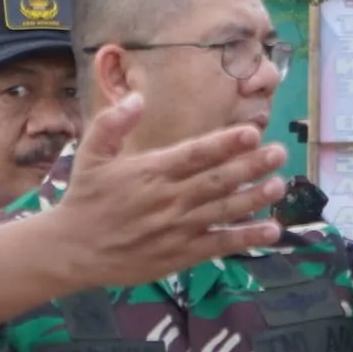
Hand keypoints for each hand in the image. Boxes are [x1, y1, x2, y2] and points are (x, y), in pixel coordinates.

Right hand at [26, 93, 285, 285]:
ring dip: (254, 198)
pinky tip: (271, 231)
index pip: (194, 154)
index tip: (251, 133)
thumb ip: (112, 123)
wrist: (73, 250)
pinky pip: (219, 244)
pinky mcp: (180, 255)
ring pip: (223, 211)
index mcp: (150, 172)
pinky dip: (246, 238)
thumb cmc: (85, 199)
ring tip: (279, 185)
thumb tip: (137, 96)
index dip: (225, 144)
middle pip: (217, 180)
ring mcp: (176, 229)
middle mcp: (168, 200)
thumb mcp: (91, 154)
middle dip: (250, 166)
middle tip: (280, 153)